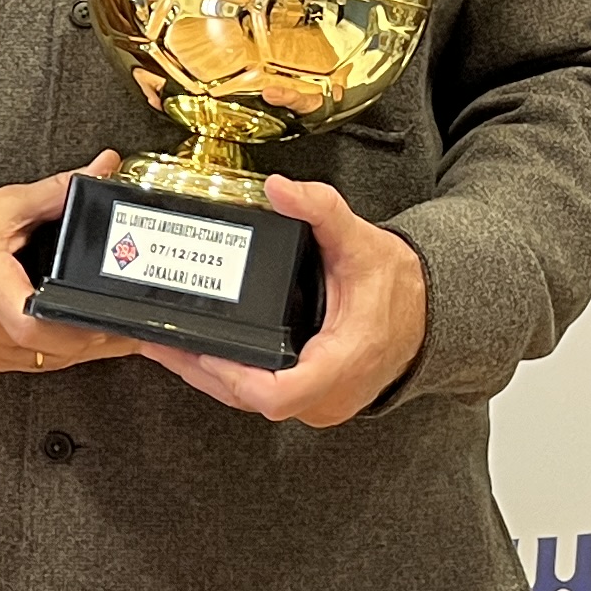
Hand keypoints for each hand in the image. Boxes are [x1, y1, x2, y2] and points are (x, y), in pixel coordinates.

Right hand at [0, 158, 143, 375]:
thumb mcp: (3, 206)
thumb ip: (56, 191)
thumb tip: (100, 168)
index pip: (27, 322)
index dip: (69, 326)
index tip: (103, 316)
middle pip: (52, 349)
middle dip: (100, 338)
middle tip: (137, 324)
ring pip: (50, 362)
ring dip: (87, 349)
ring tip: (123, 331)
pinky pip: (37, 364)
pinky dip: (66, 352)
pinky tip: (87, 338)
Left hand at [139, 176, 427, 426]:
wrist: (430, 313)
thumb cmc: (398, 286)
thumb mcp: (361, 242)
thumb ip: (321, 210)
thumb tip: (280, 189)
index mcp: (341, 362)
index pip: (277, 395)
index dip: (234, 378)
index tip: (203, 351)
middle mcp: (328, 394)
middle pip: (249, 399)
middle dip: (200, 370)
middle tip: (159, 340)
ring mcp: (319, 402)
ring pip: (250, 402)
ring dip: (207, 375)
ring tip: (163, 345)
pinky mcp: (311, 398)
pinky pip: (261, 395)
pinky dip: (228, 376)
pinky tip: (199, 352)